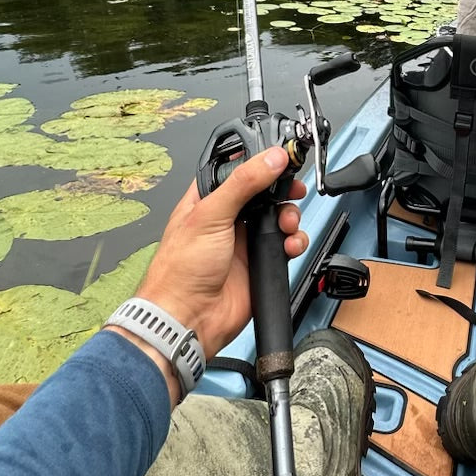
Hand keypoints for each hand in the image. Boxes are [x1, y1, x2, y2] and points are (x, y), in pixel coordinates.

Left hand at [110, 147, 307, 404]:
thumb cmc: (181, 270)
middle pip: (265, 192)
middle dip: (282, 190)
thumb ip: (244, 183)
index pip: (238, 169)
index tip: (281, 157)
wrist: (190, 318)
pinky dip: (294, 242)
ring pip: (279, 217)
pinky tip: (289, 246)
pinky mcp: (260, 262)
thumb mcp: (211, 215)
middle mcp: (228, 217)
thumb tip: (271, 157)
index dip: (259, 162)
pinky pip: (286, 245)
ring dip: (290, 217)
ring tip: (287, 225)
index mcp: (208, 200)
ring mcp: (245, 240)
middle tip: (293, 189)